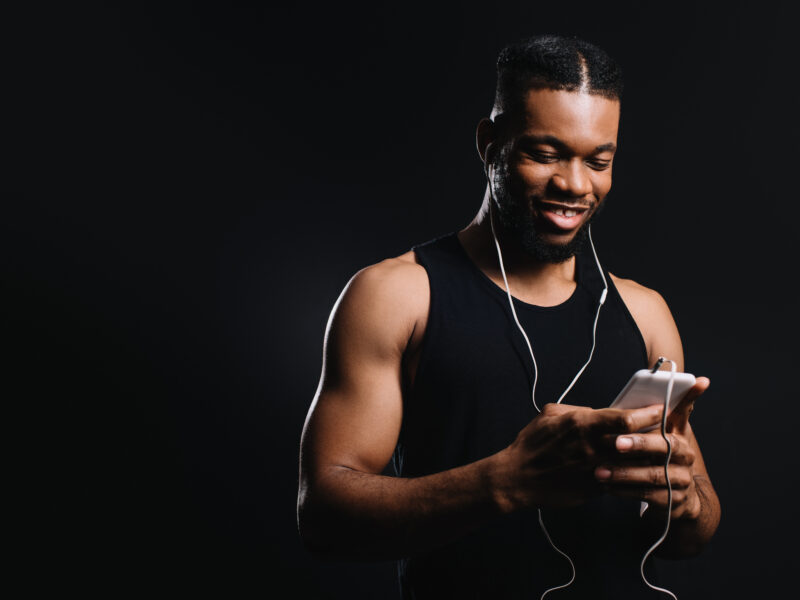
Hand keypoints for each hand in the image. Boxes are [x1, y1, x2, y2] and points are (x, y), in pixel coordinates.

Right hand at [495, 402, 665, 512]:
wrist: (519, 478)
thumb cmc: (532, 443)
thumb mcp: (551, 414)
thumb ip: (579, 410)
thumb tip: (598, 411)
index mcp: (582, 424)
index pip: (625, 418)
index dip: (648, 413)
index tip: (661, 409)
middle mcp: (592, 447)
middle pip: (636, 441)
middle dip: (656, 434)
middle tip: (669, 429)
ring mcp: (595, 469)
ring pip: (633, 462)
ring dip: (649, 456)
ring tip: (661, 450)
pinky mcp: (594, 488)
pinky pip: (621, 479)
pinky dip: (632, 473)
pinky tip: (639, 469)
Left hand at [594, 377, 709, 519]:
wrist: (675, 502)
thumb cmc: (655, 461)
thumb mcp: (653, 437)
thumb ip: (648, 416)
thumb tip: (642, 390)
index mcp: (679, 434)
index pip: (685, 411)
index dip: (691, 396)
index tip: (697, 380)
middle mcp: (685, 456)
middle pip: (665, 447)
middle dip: (640, 443)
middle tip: (616, 443)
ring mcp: (682, 480)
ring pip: (653, 474)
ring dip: (624, 472)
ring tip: (599, 471)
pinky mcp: (674, 501)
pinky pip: (648, 495)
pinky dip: (626, 490)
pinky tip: (608, 486)